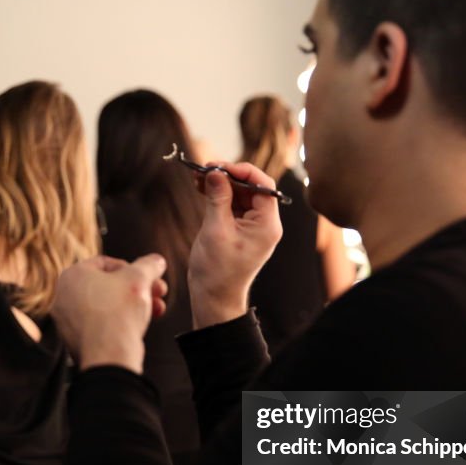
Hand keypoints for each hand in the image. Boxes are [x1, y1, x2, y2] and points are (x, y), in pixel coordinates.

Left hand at [52, 254, 167, 373]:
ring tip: (154, 310)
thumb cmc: (118, 313)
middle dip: (138, 289)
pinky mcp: (77, 341)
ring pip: (107, 306)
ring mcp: (68, 321)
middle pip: (109, 286)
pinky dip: (120, 323)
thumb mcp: (140, 278)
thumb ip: (149, 265)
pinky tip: (138, 326)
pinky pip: (102, 326)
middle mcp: (64, 297)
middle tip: (156, 293)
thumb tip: (156, 261)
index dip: (133, 268)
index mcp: (72, 275)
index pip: (106, 263)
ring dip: (134, 306)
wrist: (109, 356)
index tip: (148, 276)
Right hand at [189, 162, 281, 328]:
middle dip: (227, 176)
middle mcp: (264, 223)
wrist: (213, 298)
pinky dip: (218, 195)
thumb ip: (218, 198)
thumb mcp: (216, 231)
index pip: (263, 185)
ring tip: (198, 176)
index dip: (242, 171)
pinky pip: (232, 205)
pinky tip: (202, 187)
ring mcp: (252, 226)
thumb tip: (215, 172)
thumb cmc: (217, 272)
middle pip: (251, 187)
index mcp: (267, 225)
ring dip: (220, 184)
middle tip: (203, 168)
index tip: (219, 166)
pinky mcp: (239, 229)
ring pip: (239, 194)